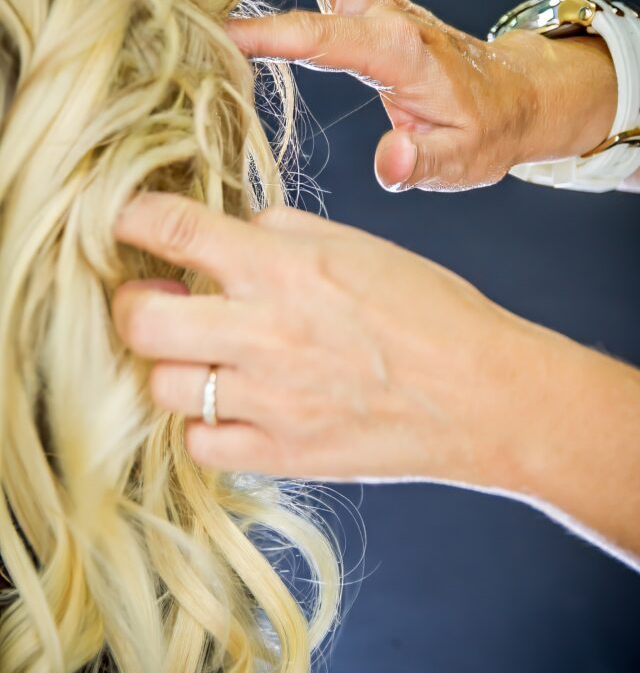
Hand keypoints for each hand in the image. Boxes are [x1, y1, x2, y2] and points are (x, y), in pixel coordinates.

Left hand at [111, 191, 536, 484]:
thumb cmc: (431, 312)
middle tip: (149, 300)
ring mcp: (270, 400)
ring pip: (162, 387)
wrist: (483, 395)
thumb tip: (231, 233)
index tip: (124, 221)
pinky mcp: (281, 454)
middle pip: (140, 320)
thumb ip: (282, 232)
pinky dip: (204, 423)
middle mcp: (266, 332)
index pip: (174, 229)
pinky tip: (232, 405)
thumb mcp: (360, 245)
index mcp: (286, 267)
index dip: (129, 217)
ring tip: (202, 356)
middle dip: (129, 304)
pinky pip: (200, 444)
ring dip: (171, 366)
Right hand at [221, 0, 617, 190]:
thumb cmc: (485, 132)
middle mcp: (387, 14)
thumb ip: (424, 163)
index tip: (226, 34)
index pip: (327, 39)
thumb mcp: (461, 161)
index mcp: (401, 52)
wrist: (513, 99)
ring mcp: (377, 2)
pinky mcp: (369, 1)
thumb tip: (392, 162)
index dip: (275, 35)